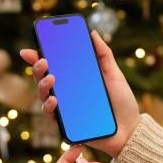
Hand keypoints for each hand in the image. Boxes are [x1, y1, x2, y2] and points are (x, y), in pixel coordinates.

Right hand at [20, 31, 140, 157]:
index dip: (39, 56)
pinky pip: (52, 114)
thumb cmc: (121, 102)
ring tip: (51, 78)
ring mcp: (64, 108)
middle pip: (43, 78)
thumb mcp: (114, 74)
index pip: (53, 65)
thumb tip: (92, 33)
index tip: (33, 48)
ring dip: (43, 85)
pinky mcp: (66, 124)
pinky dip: (49, 106)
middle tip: (43, 60)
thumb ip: (103, 54)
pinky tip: (54, 99)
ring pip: (43, 95)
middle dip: (38, 67)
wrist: (129, 129)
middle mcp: (65, 93)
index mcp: (74, 79)